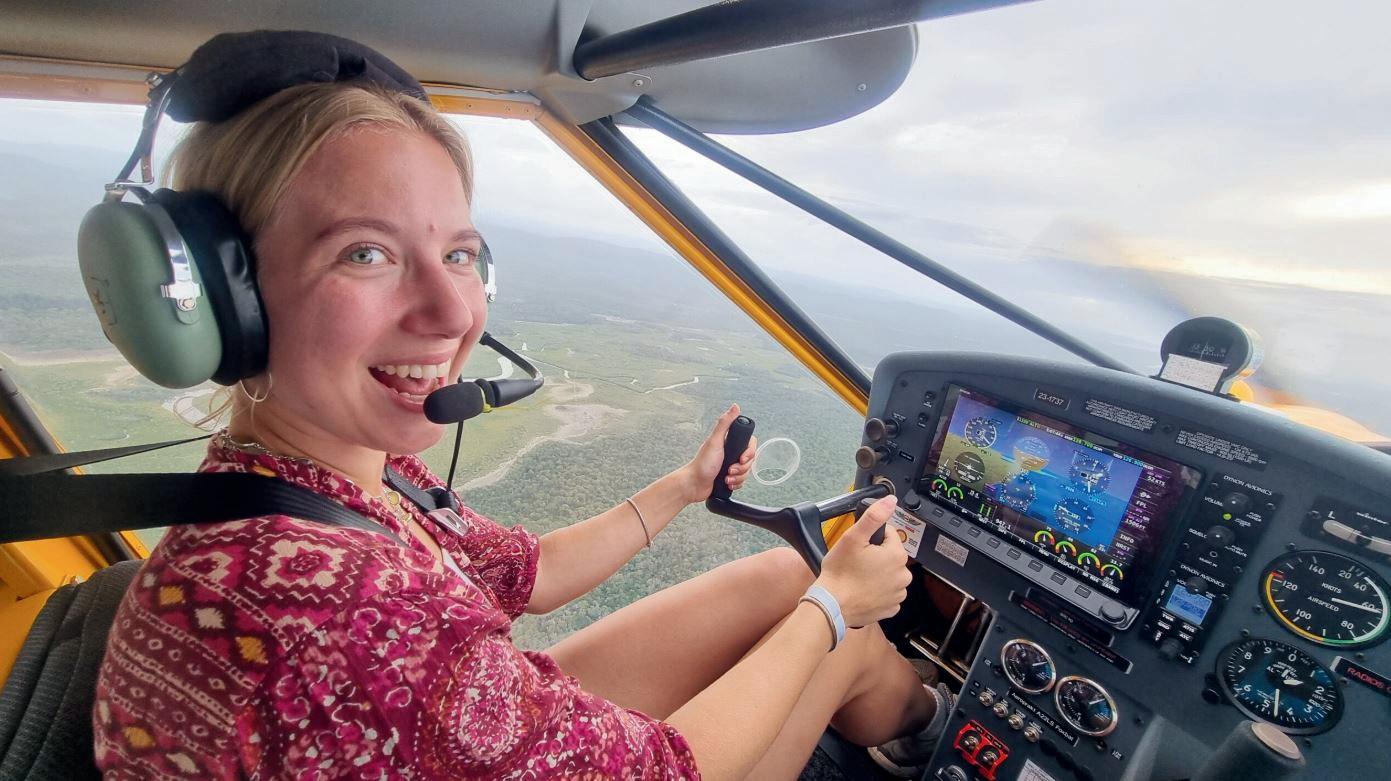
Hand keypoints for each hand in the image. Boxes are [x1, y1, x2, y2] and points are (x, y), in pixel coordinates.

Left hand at [680, 404, 757, 503]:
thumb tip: (735, 406)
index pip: (750, 444)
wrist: (694, 485)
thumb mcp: (715, 441)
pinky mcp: (730, 477)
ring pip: (746, 471)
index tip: (741, 458)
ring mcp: (730, 465)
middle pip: (750, 460)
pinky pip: (742, 481)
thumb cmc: (702, 464)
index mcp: (728, 442)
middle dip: (742, 468)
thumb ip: (725, 423)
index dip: (749, 453)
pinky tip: (726, 483)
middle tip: (730, 469)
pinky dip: (735, 484)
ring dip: (738, 477)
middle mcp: (730, 452)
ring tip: (726, 477)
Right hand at [814, 496, 910, 627]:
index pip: (890, 535)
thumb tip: (890, 501)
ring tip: (859, 577)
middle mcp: (903, 575)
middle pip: (891, 556)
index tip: (860, 546)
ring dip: (879, 574)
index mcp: (896, 555)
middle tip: (857, 562)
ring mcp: (898, 594)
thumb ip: (874, 516)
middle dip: (877, 556)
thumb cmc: (840, 572)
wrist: (832, 605)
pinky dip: (878, 592)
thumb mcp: (853, 537)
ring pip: (890, 575)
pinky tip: (864, 590)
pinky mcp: (891, 608)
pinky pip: (888, 594)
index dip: (873, 538)